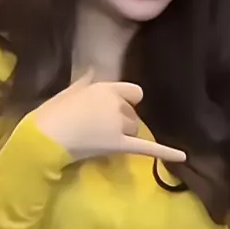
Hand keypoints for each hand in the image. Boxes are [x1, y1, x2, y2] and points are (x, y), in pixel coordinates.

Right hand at [33, 71, 185, 162]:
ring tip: (101, 140)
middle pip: (133, 114)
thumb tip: (93, 71)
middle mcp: (117, 104)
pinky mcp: (121, 145)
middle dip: (121, 121)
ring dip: (125, 134)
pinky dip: (166, 153)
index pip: (133, 92)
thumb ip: (85, 82)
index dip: (125, 101)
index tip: (112, 108)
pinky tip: (183, 157)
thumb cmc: (53, 113)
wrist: (46, 137)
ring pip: (134, 130)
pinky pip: (148, 148)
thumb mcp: (69, 92)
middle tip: (98, 129)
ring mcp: (120, 125)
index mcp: (106, 88)